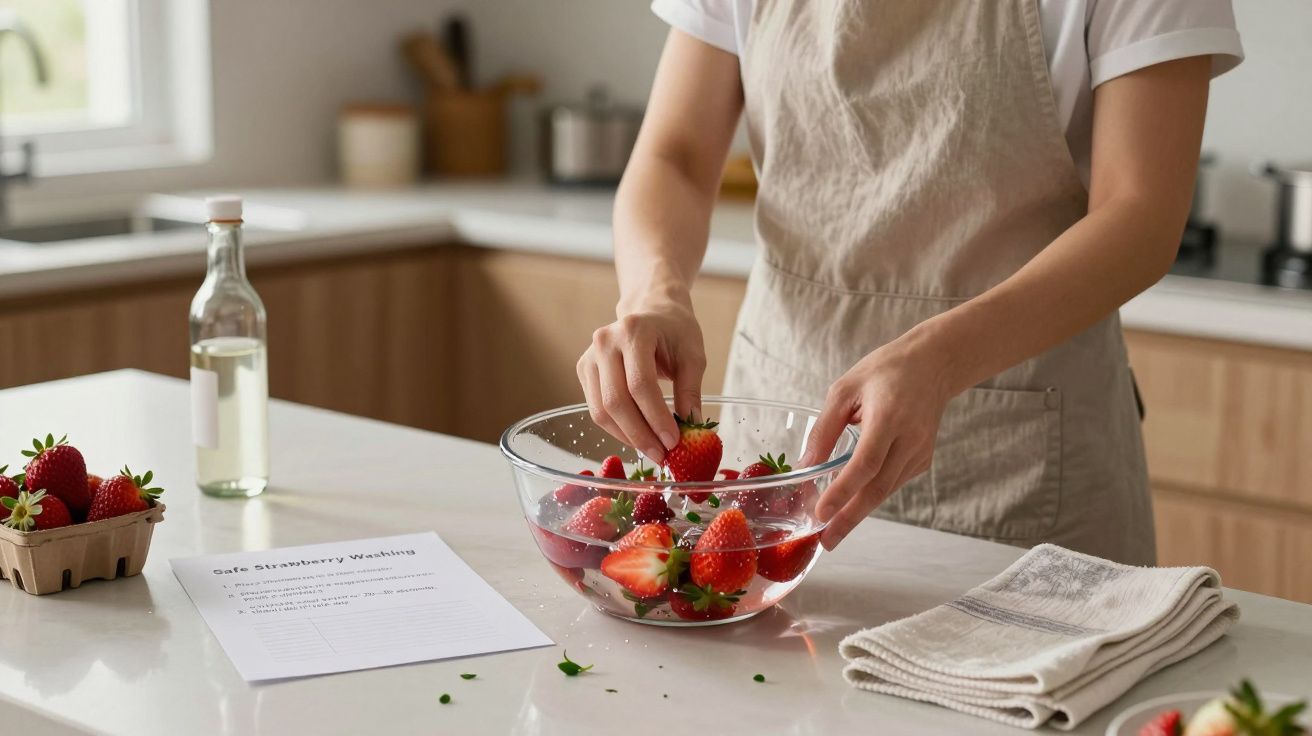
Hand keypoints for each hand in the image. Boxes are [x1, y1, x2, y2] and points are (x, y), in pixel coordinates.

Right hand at [577, 295, 706, 462]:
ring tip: (652, 450)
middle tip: (662, 455)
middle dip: (640, 434)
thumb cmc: (675, 331)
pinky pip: (596, 409)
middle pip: (615, 400)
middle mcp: (604, 341)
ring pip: (601, 410)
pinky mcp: (584, 370)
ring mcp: (589, 356)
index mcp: (634, 330)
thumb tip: (691, 429)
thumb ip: (690, 391)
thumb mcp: (693, 355)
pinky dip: (617, 429)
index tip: (673, 442)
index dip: (656, 418)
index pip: (640, 384)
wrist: (652, 310)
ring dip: (627, 437)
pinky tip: (638, 436)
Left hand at [800, 336, 954, 549]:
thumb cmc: (884, 371)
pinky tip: (852, 505)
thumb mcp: (845, 389)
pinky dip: (871, 495)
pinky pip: (892, 483)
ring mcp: (920, 452)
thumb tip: (806, 466)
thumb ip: (825, 428)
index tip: (821, 512)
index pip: (865, 463)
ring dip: (858, 512)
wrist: (934, 365)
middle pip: (878, 488)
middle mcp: (909, 439)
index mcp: (889, 417)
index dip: (842, 491)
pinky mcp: (923, 459)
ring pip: (885, 491)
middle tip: (826, 542)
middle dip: (849, 519)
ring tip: (831, 531)